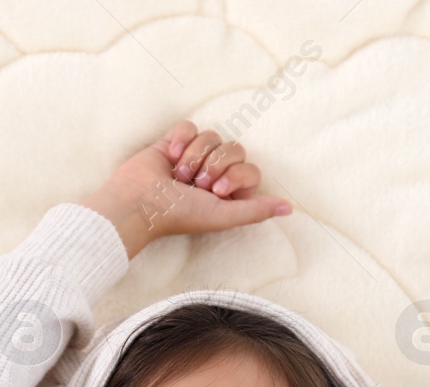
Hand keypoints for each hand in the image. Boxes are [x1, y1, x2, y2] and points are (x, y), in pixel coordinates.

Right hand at [82, 119, 291, 256]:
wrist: (140, 199)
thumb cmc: (179, 214)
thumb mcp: (223, 217)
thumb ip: (256, 211)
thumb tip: (290, 208)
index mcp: (228, 192)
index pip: (250, 169)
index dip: (235, 176)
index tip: (216, 191)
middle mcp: (214, 173)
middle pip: (234, 148)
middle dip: (214, 165)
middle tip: (195, 184)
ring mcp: (195, 156)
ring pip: (213, 136)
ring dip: (195, 156)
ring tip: (178, 175)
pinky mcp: (175, 141)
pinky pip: (191, 126)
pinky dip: (181, 141)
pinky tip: (169, 158)